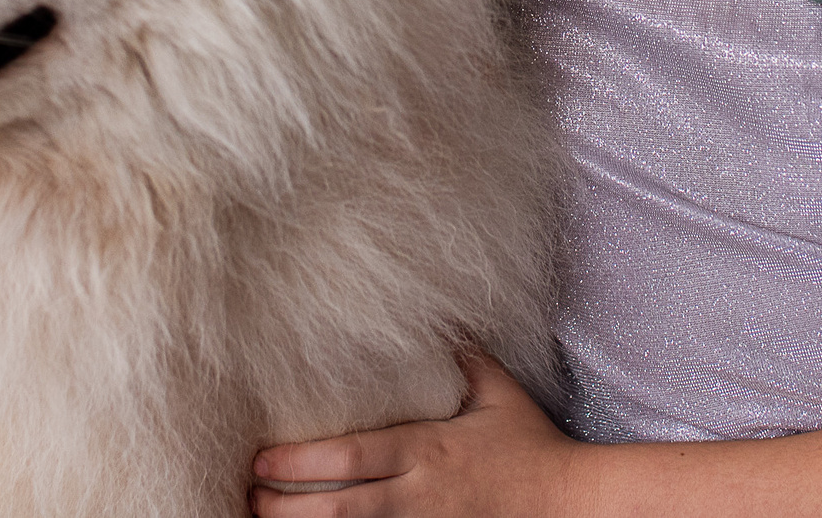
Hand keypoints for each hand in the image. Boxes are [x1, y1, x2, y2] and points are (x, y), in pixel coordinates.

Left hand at [251, 351, 583, 517]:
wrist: (573, 503)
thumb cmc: (533, 445)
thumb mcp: (499, 392)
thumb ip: (464, 358)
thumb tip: (441, 322)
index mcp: (427, 449)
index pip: (351, 457)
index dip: (299, 462)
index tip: (260, 459)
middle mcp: (420, 495)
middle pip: (339, 507)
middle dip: (285, 507)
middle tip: (248, 498)